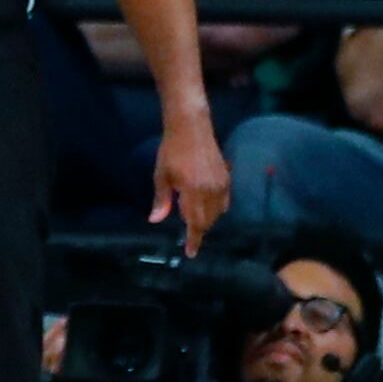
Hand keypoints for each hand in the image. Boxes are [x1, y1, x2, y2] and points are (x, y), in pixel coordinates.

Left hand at [152, 116, 229, 248]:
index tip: (191, 253)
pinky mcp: (227, 178)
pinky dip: (215, 208)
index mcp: (193, 191)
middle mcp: (211, 191)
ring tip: (191, 211)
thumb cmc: (171, 150)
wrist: (191, 128)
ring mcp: (222, 184)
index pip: (195, 223)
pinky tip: (204, 202)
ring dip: (206, 218)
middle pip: (207, 220)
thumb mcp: (161, 175)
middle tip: (185, 224)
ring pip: (217, 213)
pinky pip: (224, 201)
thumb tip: (156, 220)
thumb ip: (161, 200)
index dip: (194, 240)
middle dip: (197, 227)